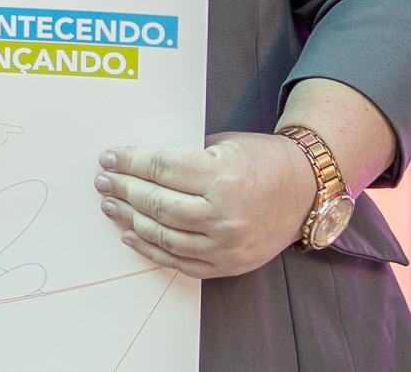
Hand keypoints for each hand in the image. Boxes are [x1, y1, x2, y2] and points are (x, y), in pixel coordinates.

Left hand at [93, 131, 316, 278]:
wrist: (306, 191)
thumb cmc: (265, 160)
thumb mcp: (225, 145)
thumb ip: (186, 158)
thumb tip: (140, 163)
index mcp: (221, 175)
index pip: (162, 168)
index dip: (130, 162)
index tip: (109, 158)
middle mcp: (223, 213)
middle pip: (158, 203)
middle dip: (124, 190)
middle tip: (104, 181)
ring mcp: (226, 243)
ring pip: (164, 236)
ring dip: (131, 220)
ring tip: (111, 206)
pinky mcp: (228, 264)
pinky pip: (180, 262)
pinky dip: (151, 251)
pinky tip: (131, 236)